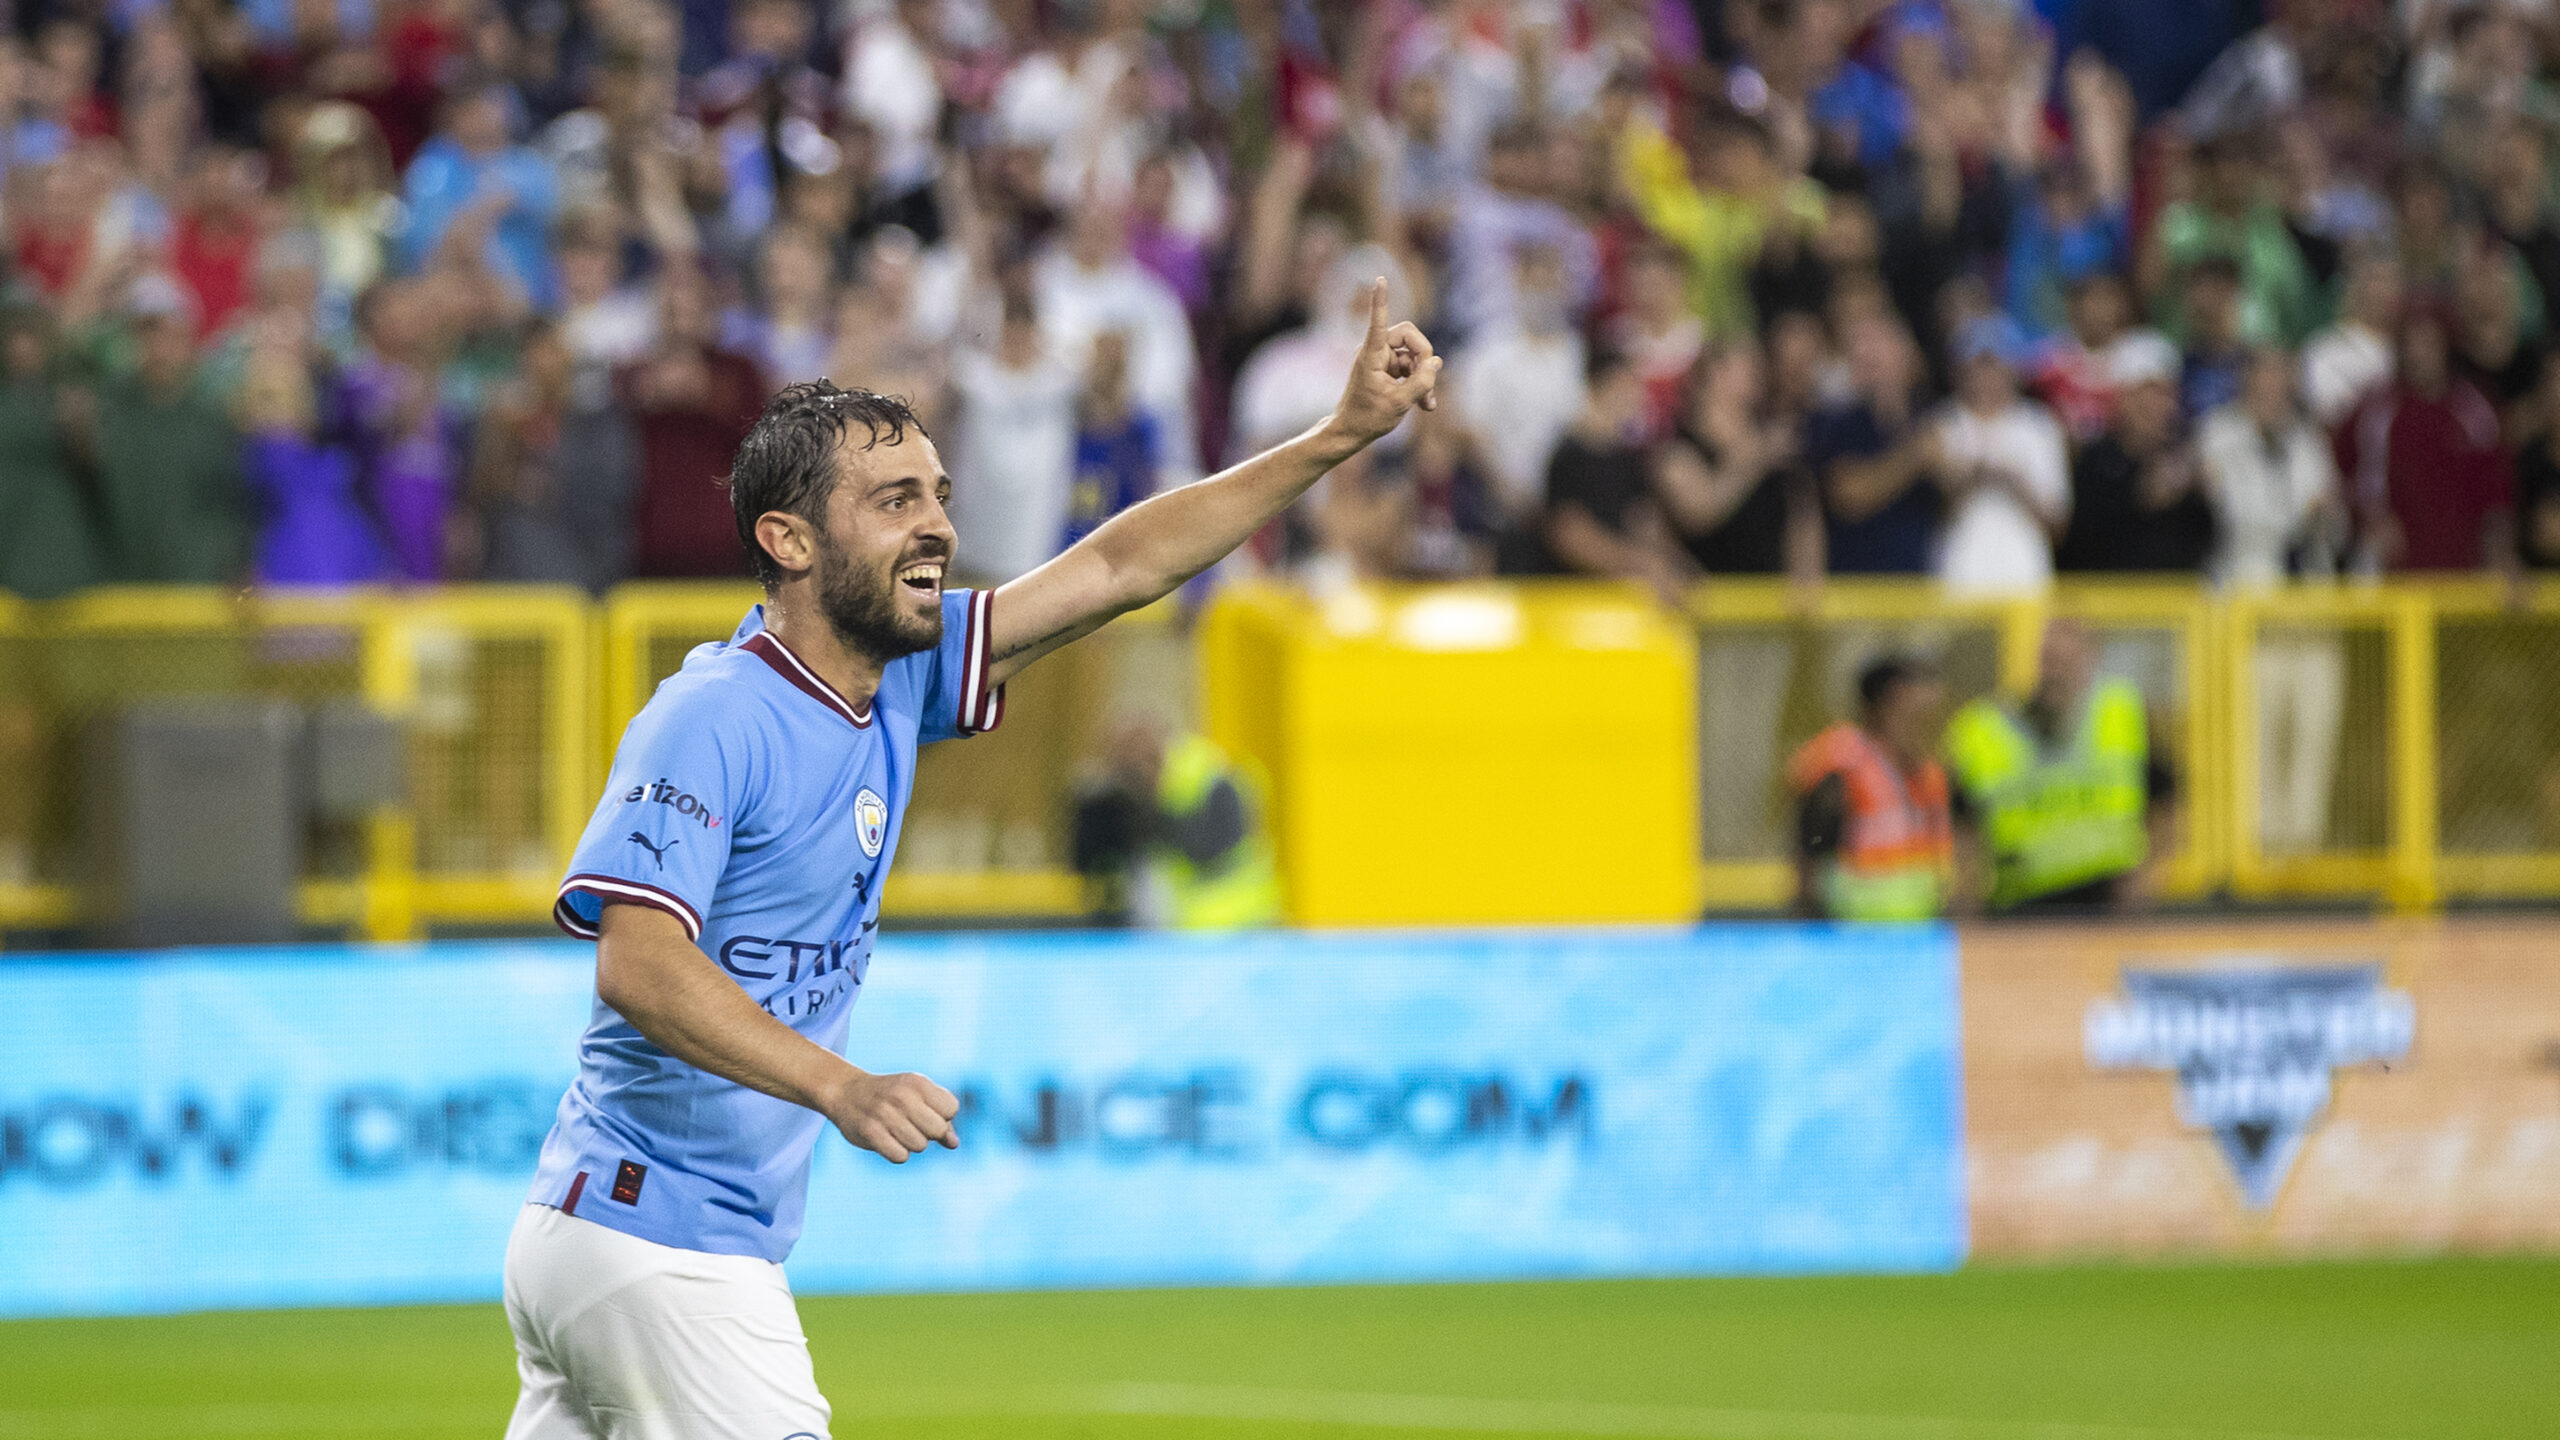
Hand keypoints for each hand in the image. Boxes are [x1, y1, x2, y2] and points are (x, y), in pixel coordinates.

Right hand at [824, 1069, 960, 1163]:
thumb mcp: (917, 1096)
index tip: (927, 1112)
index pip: (951, 1109)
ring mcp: (885, 1113)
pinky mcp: (870, 1132)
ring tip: (896, 1130)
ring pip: (920, 1146)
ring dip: (911, 1144)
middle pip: (937, 1130)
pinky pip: (900, 1157)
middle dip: (929, 1133)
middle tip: (913, 1125)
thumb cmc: (890, 1096)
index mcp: (917, 1082)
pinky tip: (887, 1140)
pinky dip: (897, 1154)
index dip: (943, 1116)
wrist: (845, 1092)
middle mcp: (902, 1095)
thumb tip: (954, 1144)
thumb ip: (940, 1117)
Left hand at [1324, 278, 1441, 448]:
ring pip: (1414, 355)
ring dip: (1424, 377)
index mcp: (1371, 355)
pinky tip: (1426, 404)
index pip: (1378, 322)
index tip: (1380, 279)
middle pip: (1410, 336)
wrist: (1351, 432)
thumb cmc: (1368, 418)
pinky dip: (1419, 384)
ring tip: (1428, 403)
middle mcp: (1376, 352)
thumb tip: (1436, 362)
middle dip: (1424, 356)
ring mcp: (1383, 360)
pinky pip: (1411, 368)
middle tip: (1429, 380)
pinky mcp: (1389, 369)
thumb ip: (1421, 382)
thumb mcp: (1399, 403)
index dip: (1381, 301)